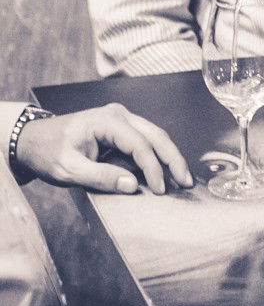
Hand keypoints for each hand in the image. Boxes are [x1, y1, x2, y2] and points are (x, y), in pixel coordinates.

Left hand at [15, 104, 193, 195]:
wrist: (34, 140)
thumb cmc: (48, 152)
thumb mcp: (69, 169)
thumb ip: (100, 177)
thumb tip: (132, 184)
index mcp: (107, 120)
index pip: (140, 144)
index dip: (153, 168)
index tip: (160, 190)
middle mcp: (119, 115)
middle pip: (156, 135)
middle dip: (173, 159)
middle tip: (186, 181)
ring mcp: (121, 120)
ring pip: (155, 136)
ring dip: (169, 157)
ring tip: (181, 178)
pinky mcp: (121, 129)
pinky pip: (145, 140)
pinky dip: (157, 156)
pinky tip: (165, 170)